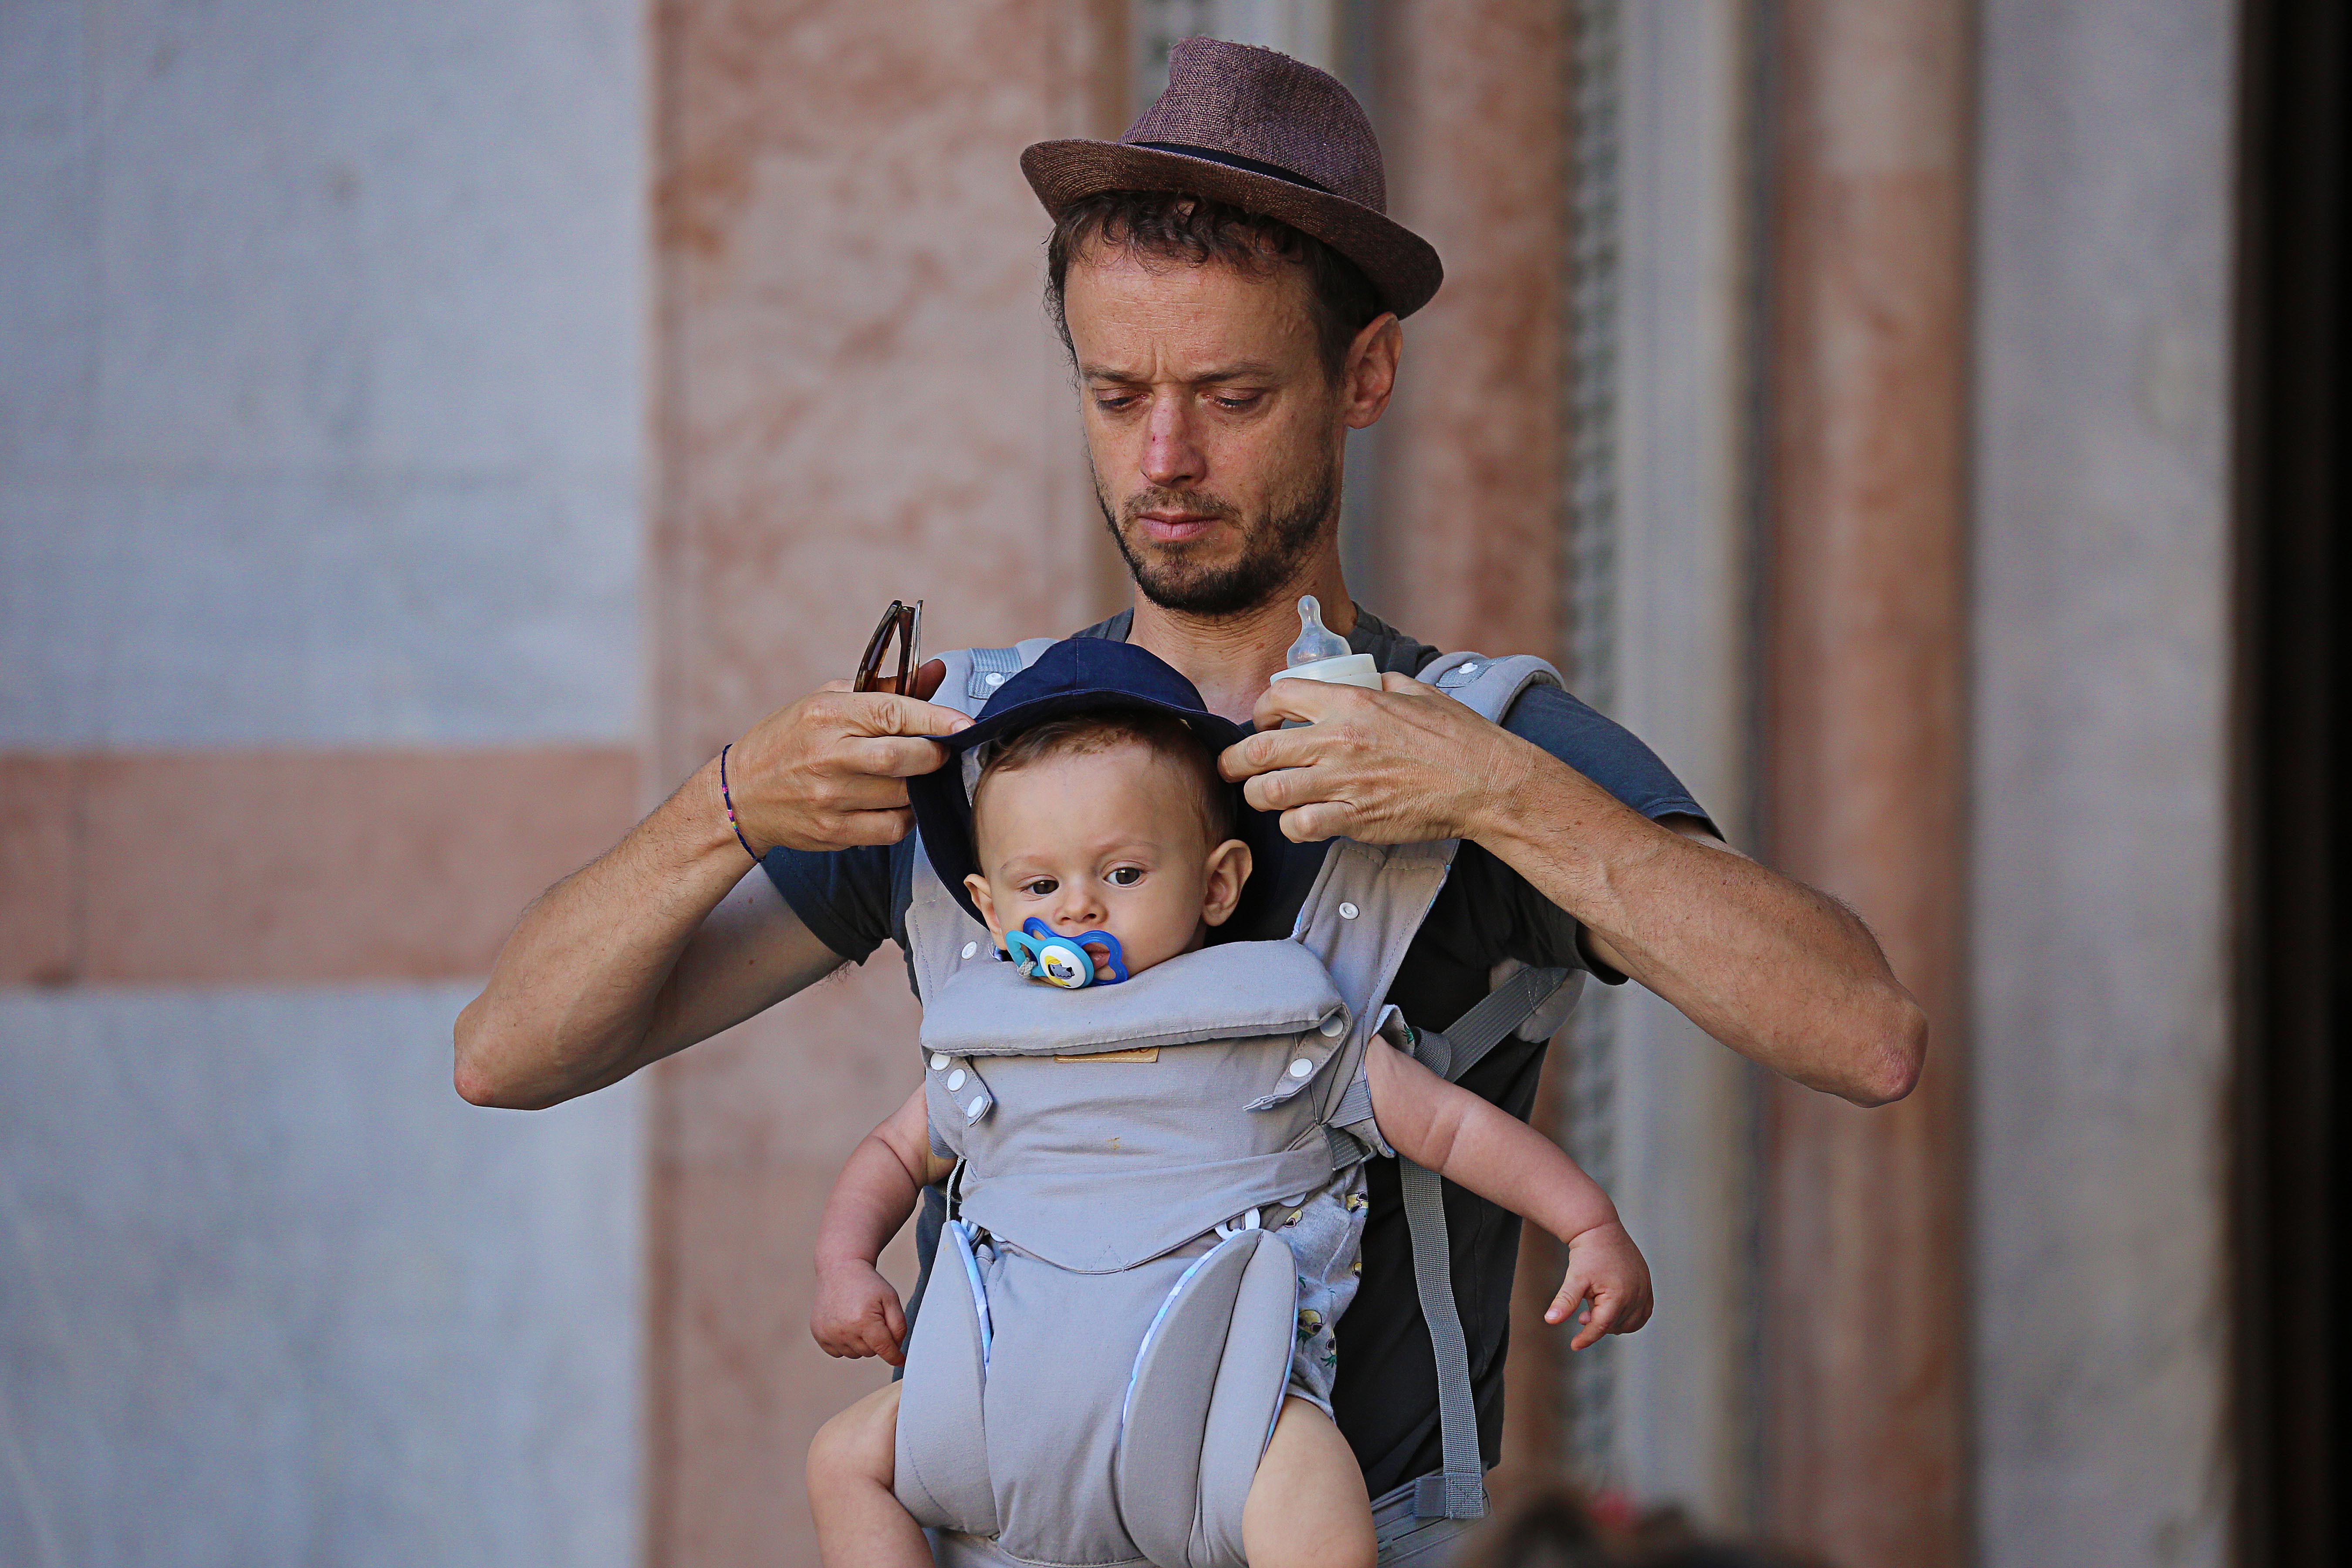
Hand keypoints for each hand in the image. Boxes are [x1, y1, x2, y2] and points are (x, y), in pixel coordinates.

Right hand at [727, 659, 968, 852]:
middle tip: (942, 752)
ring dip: (921, 787)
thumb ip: (886, 689)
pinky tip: (899, 803)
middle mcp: (827, 757)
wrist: (740, 795)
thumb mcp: (828, 701)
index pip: (893, 712)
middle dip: (935, 756)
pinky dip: (907, 817)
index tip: (965, 725)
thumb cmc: (788, 740)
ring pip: (903, 796)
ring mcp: (829, 798)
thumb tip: (936, 673)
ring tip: (916, 776)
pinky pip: (892, 829)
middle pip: (902, 758)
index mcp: (827, 715)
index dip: (937, 719)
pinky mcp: (833, 831)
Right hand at [812, 1259, 909, 1364]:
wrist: (840, 1269)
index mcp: (864, 1321)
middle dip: (876, 1340)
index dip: (895, 1356)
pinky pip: (838, 1352)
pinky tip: (845, 1323)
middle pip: (870, 1352)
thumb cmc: (868, 1284)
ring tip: (858, 1318)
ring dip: (860, 1342)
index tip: (901, 1361)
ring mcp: (828, 1334)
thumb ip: (899, 1327)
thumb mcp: (891, 1299)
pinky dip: (845, 1343)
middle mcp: (844, 1331)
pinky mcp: (818, 1334)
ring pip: (855, 1354)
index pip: (884, 1349)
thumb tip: (896, 1351)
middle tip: (873, 1318)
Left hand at [1219, 674, 1539, 844]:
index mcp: (1351, 702)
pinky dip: (1290, 826)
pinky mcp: (1355, 819)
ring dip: (1259, 796)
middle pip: (1257, 749)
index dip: (1260, 710)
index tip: (1262, 723)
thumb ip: (1382, 683)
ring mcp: (1344, 782)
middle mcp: (1339, 740)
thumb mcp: (1417, 692)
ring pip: (1269, 792)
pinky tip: (1299, 822)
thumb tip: (1367, 680)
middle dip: (1233, 761)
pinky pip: (1300, 825)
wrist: (1485, 781)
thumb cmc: (1457, 737)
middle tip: (1231, 768)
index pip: (1278, 697)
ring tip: (1263, 797)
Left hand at [1545, 1220, 1652, 1350]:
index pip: (1602, 1327)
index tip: (1574, 1345)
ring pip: (1631, 1323)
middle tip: (1582, 1314)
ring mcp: (1644, 1290)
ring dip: (1613, 1322)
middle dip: (1598, 1324)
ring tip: (1595, 1307)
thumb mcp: (1574, 1278)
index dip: (1587, 1338)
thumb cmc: (1587, 1254)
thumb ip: (1565, 1302)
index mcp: (1619, 1296)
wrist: (1600, 1229)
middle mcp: (1636, 1295)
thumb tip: (1550, 1321)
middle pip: (1615, 1326)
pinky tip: (1613, 1309)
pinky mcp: (1647, 1285)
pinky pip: (1643, 1313)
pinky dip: (1629, 1317)